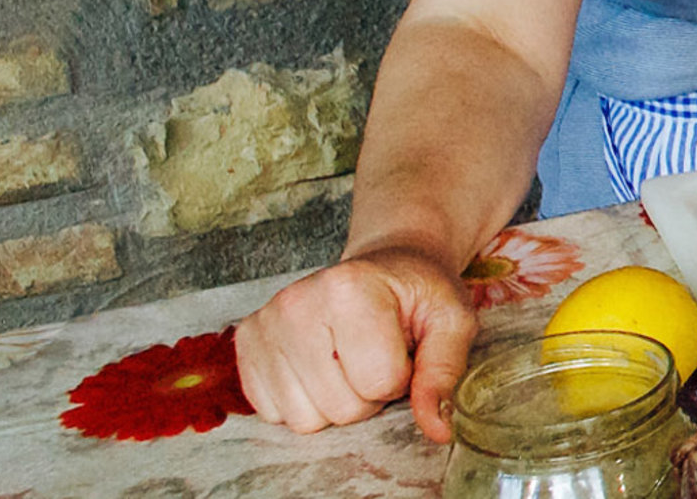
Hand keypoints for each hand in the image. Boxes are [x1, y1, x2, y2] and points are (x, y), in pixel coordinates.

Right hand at [234, 247, 477, 443]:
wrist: (385, 266)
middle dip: (369, 395)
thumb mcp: (451, 320)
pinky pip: (275, 414)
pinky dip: (304, 402)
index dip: (402, 377)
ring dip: (336, 402)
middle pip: (341, 407)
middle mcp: (296, 302)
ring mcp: (265, 324)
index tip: (403, 348)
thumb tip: (438, 430)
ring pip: (305, 419)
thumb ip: (443, 373)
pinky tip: (321, 366)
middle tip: (376, 355)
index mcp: (349, 287)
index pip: (380, 381)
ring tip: (349, 360)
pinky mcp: (245, 344)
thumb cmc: (417, 293)